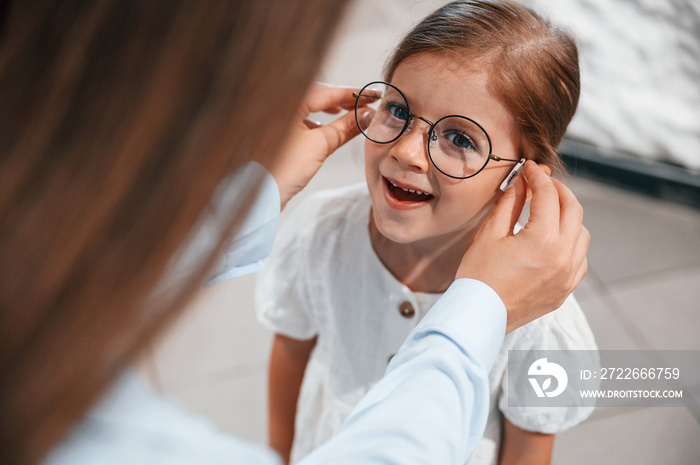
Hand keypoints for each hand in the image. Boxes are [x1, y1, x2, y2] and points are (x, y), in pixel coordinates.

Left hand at [261, 82, 371, 209]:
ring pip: (306, 105)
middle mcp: (276, 103)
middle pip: (315, 95)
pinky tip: (324, 128)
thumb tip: (366, 116)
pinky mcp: (272, 131)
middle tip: (363, 105)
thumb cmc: (285, 168)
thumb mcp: (321, 145)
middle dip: (340, 100)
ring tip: (346, 114)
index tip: (372, 96)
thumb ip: (345, 126)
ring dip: (328, 109)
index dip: (351, 95)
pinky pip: (297, 117)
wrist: (263, 193)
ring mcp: (272, 117)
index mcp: (286, 100)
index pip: (325, 92)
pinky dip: (314, 120)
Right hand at [456, 161, 589, 332]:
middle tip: (541, 182)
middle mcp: (563, 257)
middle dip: (558, 190)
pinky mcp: (565, 290)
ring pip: (582, 234)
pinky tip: (554, 241)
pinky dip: (572, 244)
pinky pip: (580, 260)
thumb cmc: (478, 277)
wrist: (478, 316)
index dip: (538, 176)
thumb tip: (522, 182)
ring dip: (568, 216)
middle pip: (573, 209)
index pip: (548, 195)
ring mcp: (568, 276)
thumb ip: (511, 204)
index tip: (529, 168)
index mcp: (543, 240)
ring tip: (548, 211)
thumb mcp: (490, 234)